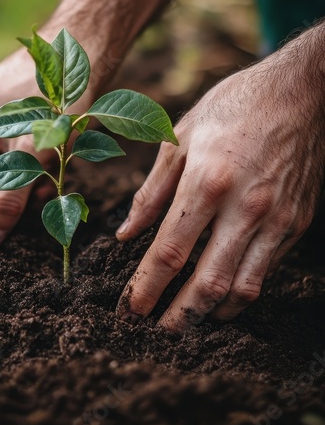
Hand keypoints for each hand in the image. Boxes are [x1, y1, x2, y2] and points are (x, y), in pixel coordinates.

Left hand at [115, 38, 324, 330]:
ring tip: (189, 321)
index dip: (146, 287)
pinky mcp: (295, 223)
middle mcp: (243, 207)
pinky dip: (241, 292)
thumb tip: (126, 235)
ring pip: (243, 288)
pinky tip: (223, 294)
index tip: (130, 309)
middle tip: (158, 332)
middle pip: (208, 282)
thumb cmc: (230, 109)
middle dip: (180, 316)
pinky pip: (266, 271)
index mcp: (206, 181)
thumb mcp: (179, 139)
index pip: (170, 251)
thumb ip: (151, 193)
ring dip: (212, 313)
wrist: (298, 92)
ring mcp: (275, 219)